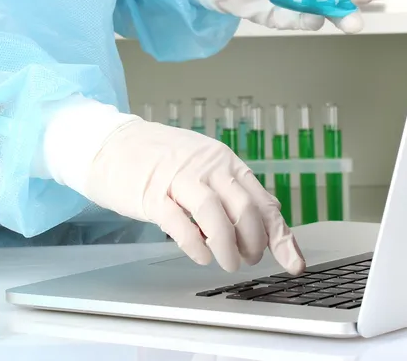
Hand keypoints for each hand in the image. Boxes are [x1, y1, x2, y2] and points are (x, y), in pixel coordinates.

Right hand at [84, 119, 305, 273]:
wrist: (112, 143)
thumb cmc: (160, 158)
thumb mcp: (204, 164)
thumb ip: (232, 188)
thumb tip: (266, 216)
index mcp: (224, 161)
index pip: (263, 201)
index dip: (280, 236)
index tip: (294, 262)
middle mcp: (207, 167)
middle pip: (245, 209)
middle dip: (255, 243)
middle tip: (250, 259)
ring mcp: (179, 179)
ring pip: (215, 216)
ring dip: (227, 248)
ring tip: (229, 263)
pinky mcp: (152, 195)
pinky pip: (180, 225)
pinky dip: (195, 246)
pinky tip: (200, 256)